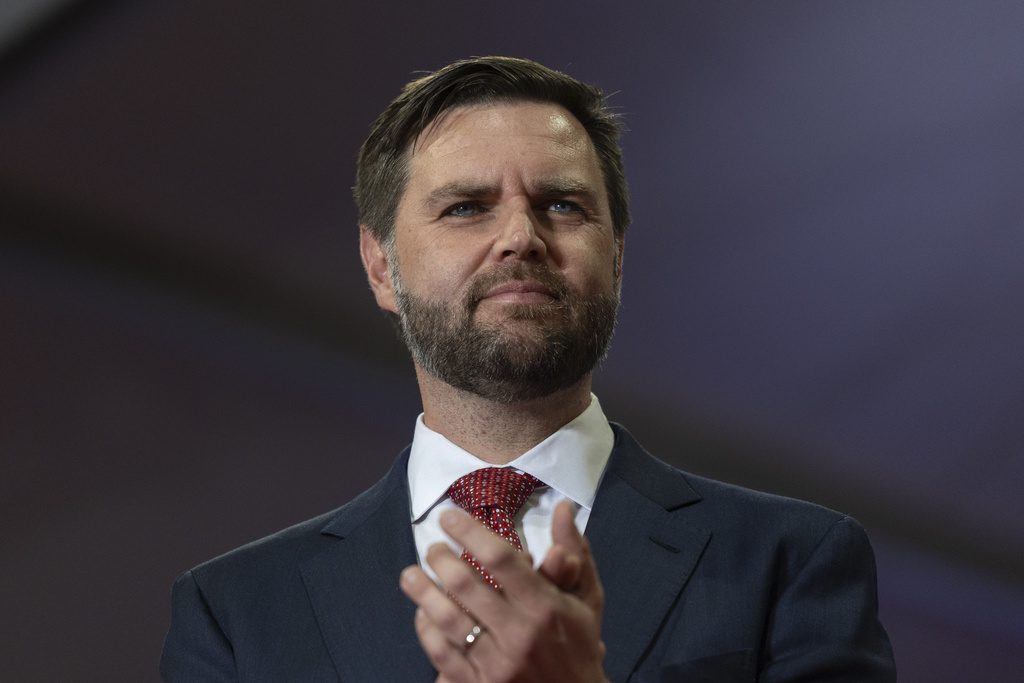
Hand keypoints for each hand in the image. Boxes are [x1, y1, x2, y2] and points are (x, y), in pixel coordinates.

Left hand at [400, 500, 608, 682]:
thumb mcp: (587, 599)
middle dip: (441, 558)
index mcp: (545, 606)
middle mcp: (520, 634)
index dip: (470, 531)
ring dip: (423, 592)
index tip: (449, 516)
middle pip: (467, 585)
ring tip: (410, 574)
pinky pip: (443, 654)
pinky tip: (422, 614)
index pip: (500, 558)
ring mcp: (497, 664)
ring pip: (447, 619)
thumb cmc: (580, 647)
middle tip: (433, 547)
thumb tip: (562, 507)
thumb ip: (574, 552)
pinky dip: (427, 631)